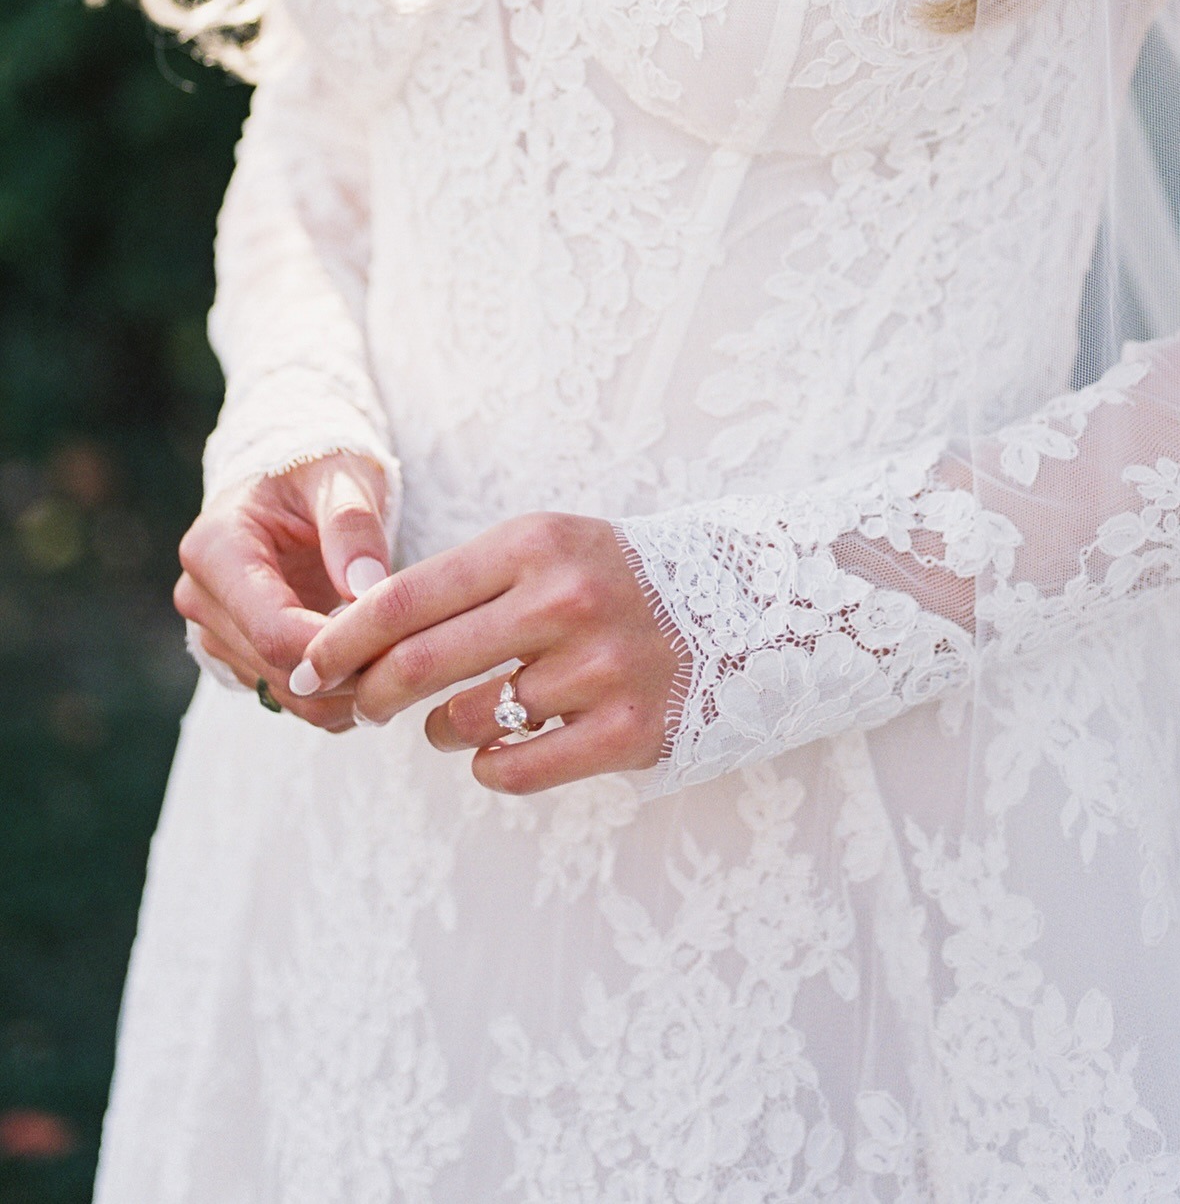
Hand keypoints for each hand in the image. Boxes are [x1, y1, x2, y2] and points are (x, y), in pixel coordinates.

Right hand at [173, 453, 390, 730]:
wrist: (293, 482)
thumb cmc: (318, 471)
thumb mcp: (341, 479)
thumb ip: (351, 526)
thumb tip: (364, 585)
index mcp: (215, 548)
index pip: (272, 628)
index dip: (335, 649)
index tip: (394, 644)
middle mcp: (203, 597)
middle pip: (277, 668)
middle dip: (347, 673)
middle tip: (413, 659)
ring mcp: (216, 631)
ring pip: (283, 692)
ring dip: (344, 692)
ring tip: (403, 666)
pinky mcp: (239, 653)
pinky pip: (288, 695)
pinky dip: (335, 694)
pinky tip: (379, 671)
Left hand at [291, 513, 679, 791]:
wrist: (740, 609)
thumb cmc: (612, 579)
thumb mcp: (544, 550)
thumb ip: (462, 584)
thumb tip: (356, 637)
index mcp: (535, 543)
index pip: (406, 595)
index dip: (343, 639)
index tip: (308, 664)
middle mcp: (567, 599)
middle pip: (420, 663)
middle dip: (371, 694)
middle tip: (361, 707)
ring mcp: (601, 666)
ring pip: (465, 720)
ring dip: (437, 730)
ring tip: (450, 720)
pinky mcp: (628, 729)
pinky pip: (515, 768)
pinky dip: (488, 766)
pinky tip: (498, 749)